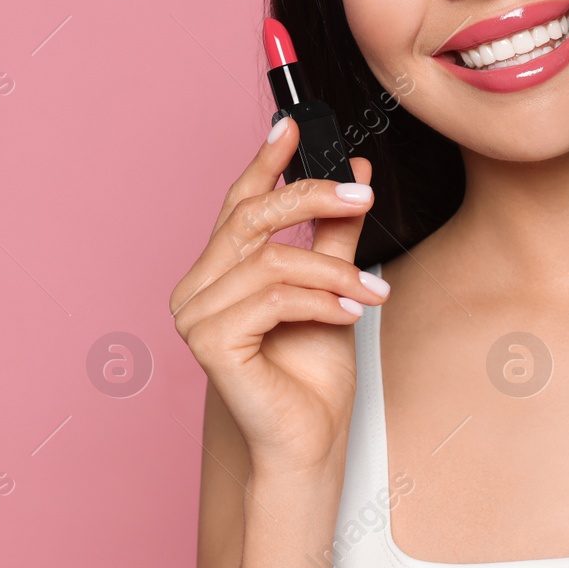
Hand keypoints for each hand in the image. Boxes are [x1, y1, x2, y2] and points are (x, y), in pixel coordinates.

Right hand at [170, 117, 386, 478]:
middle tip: (362, 196)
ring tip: (373, 290)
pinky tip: (351, 311)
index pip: (238, 203)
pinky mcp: (208, 341)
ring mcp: (195, 315)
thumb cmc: (313, 375)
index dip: (264, 162)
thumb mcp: (332, 286)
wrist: (309, 442)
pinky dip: (319, 299)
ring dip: (331, 269)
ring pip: (270, 260)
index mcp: (218, 272)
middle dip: (310, 197)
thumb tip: (354, 174)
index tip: (294, 126)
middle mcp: (196, 288)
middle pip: (250, 217)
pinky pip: (272, 297)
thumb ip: (336, 233)